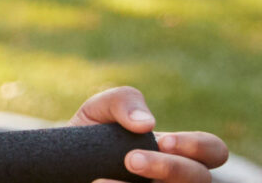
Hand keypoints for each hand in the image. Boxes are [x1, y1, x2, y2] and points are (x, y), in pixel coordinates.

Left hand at [70, 85, 229, 182]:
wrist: (63, 166)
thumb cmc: (90, 137)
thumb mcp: (100, 110)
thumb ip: (124, 101)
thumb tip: (146, 124)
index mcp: (178, 152)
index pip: (214, 151)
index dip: (198, 147)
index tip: (162, 140)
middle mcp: (177, 179)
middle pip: (201, 179)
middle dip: (171, 168)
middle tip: (131, 160)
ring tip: (102, 179)